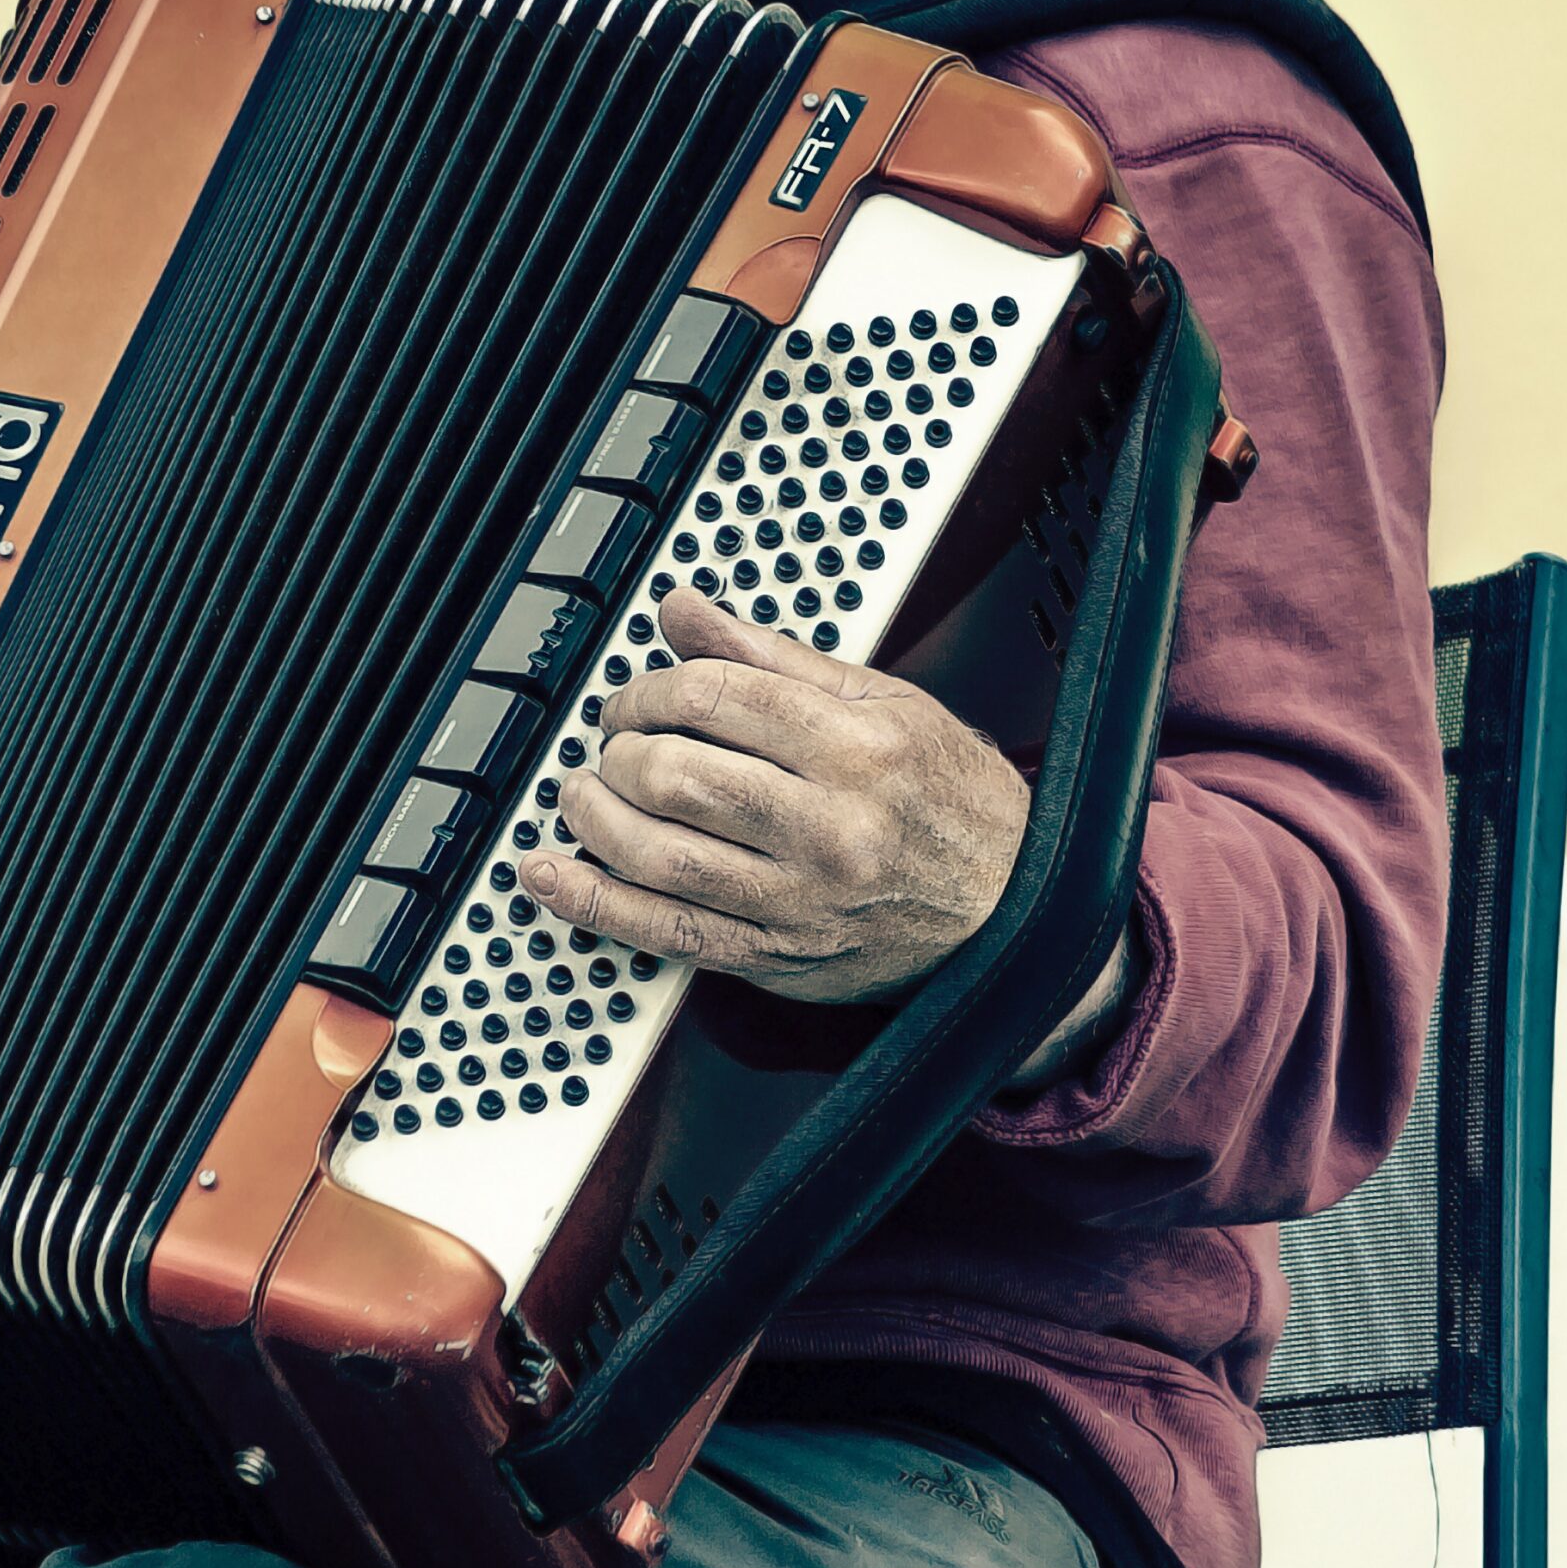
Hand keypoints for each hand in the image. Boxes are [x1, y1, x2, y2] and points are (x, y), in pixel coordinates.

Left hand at [521, 587, 1030, 1006]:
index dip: (654, 687)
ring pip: (660, 855)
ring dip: (596, 815)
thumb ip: (770, 656)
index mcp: (857, 749)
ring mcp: (801, 902)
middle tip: (618, 740)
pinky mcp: (779, 958)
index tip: (640, 693)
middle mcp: (830, 828)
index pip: (716, 698)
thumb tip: (682, 609)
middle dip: (622, 747)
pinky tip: (551, 875)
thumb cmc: (950, 799)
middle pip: (678, 775)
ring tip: (583, 791)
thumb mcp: (881, 702)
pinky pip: (668, 933)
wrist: (1016, 914)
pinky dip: (595, 903)